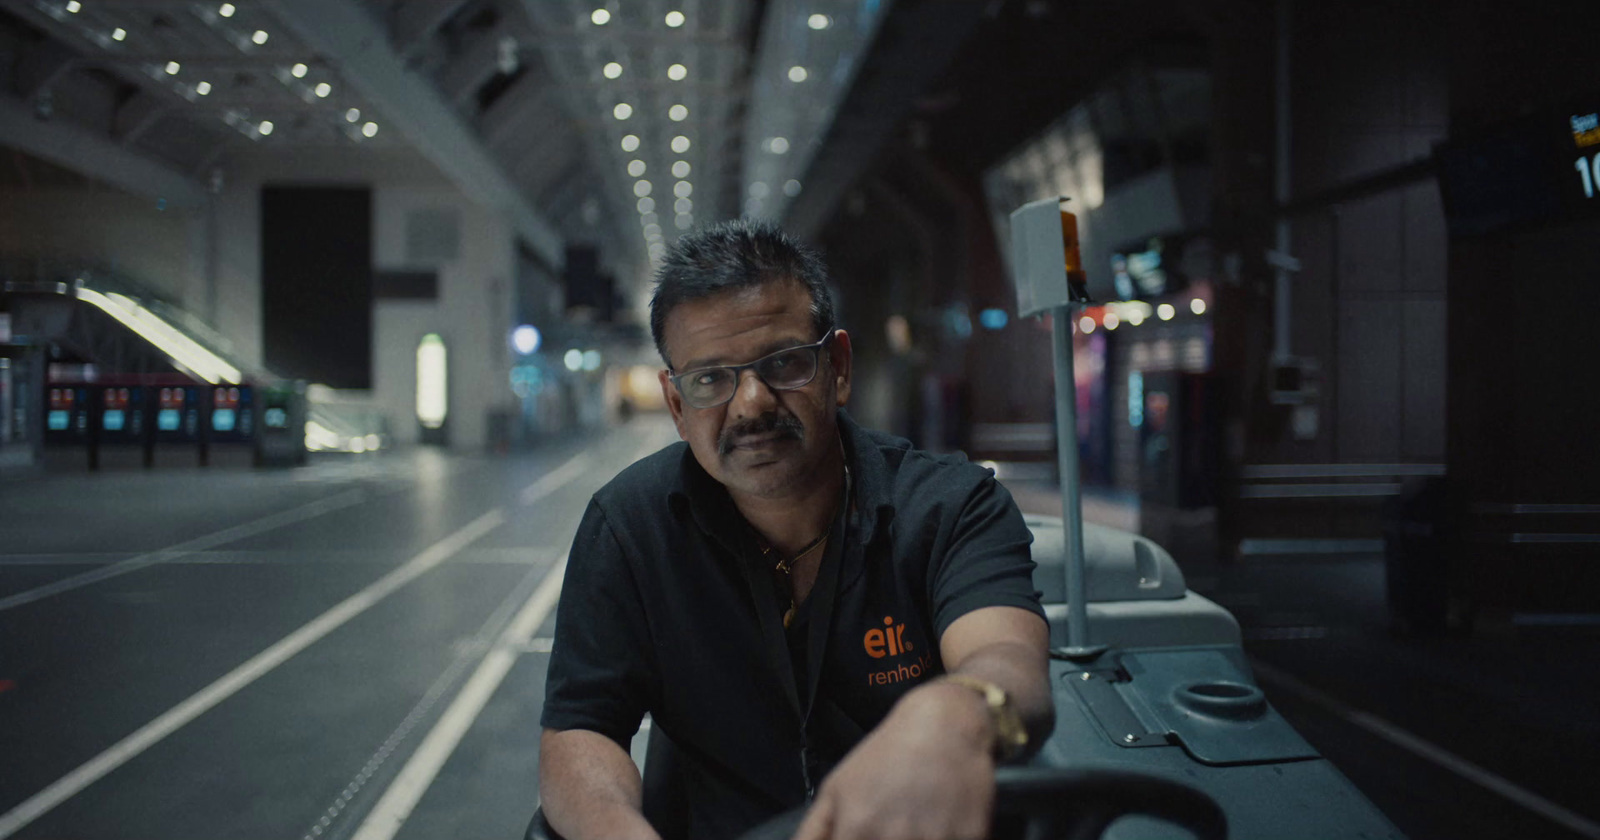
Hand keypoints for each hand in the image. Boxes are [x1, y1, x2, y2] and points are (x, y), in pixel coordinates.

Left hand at [794, 681, 995, 839]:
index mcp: (857, 828)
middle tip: (891, 834)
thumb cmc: (885, 758)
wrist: (944, 725)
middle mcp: (895, 837)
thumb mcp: (836, 789)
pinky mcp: (973, 837)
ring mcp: (937, 839)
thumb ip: (813, 834)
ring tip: (911, 830)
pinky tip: (939, 830)